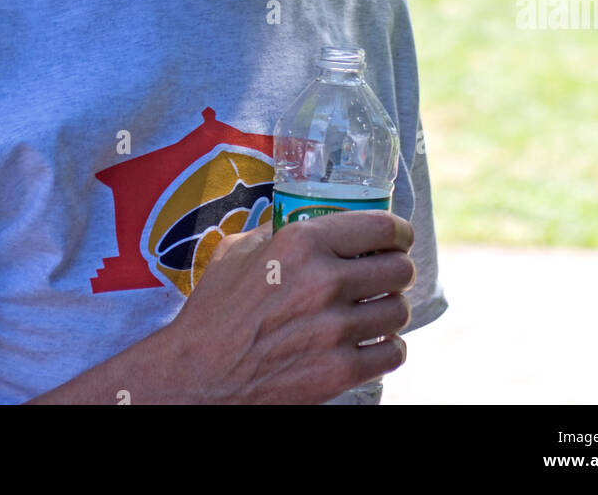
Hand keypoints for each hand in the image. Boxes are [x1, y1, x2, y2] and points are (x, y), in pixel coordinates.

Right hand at [161, 210, 415, 404]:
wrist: (198, 376)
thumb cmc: (214, 311)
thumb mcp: (239, 251)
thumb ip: (279, 232)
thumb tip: (308, 222)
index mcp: (301, 243)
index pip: (381, 227)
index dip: (399, 232)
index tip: (398, 238)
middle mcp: (324, 281)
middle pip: (400, 269)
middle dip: (398, 270)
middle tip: (387, 276)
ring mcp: (335, 330)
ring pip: (400, 311)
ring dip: (392, 309)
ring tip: (376, 310)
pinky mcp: (340, 372)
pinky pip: (393, 353)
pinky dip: (388, 348)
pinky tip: (373, 343)